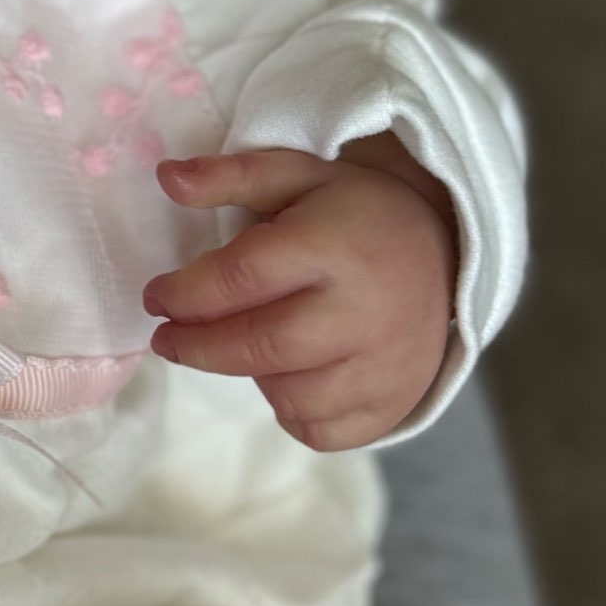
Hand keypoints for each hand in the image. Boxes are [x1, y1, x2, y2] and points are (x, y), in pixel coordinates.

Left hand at [142, 136, 457, 449]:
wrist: (450, 256)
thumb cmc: (356, 215)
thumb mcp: (298, 176)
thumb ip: (231, 176)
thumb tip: (166, 178)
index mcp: (336, 248)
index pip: (242, 277)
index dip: (185, 292)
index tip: (155, 297)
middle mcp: (364, 312)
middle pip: (260, 346)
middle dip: (198, 346)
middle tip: (167, 339)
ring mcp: (384, 367)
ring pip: (286, 394)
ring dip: (248, 374)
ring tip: (245, 343)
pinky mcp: (393, 405)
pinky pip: (318, 429)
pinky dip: (289, 409)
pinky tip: (289, 373)